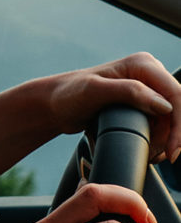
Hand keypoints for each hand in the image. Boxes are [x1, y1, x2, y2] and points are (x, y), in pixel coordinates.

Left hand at [46, 53, 180, 161]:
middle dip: (173, 135)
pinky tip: (149, 151)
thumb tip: (165, 105)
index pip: (176, 94)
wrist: (54, 105)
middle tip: (163, 157)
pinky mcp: (139, 104)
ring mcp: (145, 90)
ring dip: (165, 139)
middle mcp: (148, 74)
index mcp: (142, 65)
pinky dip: (157, 139)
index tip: (173, 149)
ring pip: (169, 118)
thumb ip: (130, 92)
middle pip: (177, 108)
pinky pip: (158, 123)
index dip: (180, 124)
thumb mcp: (96, 91)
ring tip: (153, 156)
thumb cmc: (69, 95)